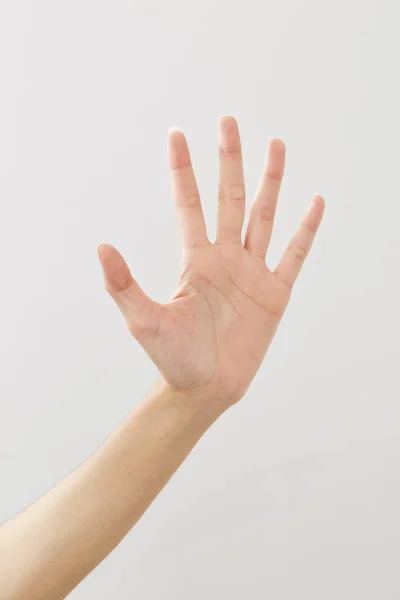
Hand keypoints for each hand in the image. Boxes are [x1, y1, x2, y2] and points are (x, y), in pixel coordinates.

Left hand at [97, 116, 323, 405]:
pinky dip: (305, 230)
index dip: (183, 169)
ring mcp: (251, 273)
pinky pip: (294, 255)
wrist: (205, 388)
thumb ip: (123, 284)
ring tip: (276, 145)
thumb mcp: (144, 320)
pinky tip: (313, 203)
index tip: (177, 134)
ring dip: (270, 182)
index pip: (189, 203)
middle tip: (228, 121)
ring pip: (263, 217)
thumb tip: (100, 246)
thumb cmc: (173, 358)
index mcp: (195, 260)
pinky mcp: (275, 293)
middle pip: (229, 198)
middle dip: (229, 159)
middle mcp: (224, 257)